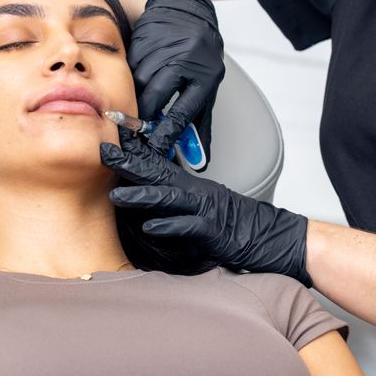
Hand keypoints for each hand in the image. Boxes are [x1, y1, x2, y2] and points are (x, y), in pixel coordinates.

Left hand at [102, 132, 312, 287]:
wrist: (271, 235)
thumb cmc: (234, 224)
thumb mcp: (201, 206)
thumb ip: (173, 202)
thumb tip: (140, 207)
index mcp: (189, 186)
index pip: (156, 164)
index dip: (132, 152)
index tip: (108, 140)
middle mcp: (195, 192)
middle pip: (158, 173)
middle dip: (129, 164)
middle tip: (104, 154)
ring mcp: (204, 210)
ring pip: (168, 199)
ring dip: (141, 196)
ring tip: (117, 197)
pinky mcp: (213, 231)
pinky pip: (189, 227)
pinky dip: (169, 226)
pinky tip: (152, 227)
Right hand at [127, 0, 224, 157]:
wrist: (185, 10)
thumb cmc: (199, 54)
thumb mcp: (207, 85)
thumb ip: (200, 122)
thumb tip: (199, 160)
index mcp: (205, 74)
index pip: (184, 110)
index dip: (168, 132)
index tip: (155, 147)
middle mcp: (185, 60)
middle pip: (155, 95)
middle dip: (141, 117)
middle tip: (132, 134)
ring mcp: (162, 49)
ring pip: (137, 83)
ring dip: (132, 99)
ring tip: (128, 110)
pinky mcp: (143, 42)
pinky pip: (129, 69)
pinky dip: (127, 81)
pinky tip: (128, 85)